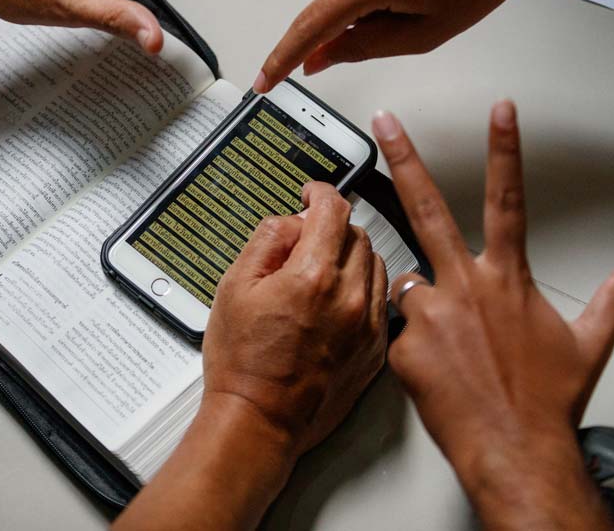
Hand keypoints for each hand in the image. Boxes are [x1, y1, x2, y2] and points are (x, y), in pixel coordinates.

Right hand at [205, 182, 388, 454]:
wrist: (259, 421)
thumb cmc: (243, 364)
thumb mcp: (234, 287)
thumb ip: (265, 241)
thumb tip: (290, 221)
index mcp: (312, 276)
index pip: (333, 210)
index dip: (320, 192)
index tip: (312, 194)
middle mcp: (348, 298)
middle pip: (357, 234)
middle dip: (332, 228)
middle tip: (307, 240)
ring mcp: (366, 326)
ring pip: (375, 265)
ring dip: (352, 258)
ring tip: (320, 274)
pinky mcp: (375, 350)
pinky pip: (380, 302)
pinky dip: (362, 291)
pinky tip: (336, 304)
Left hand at [372, 102, 613, 529]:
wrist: (515, 450)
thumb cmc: (549, 398)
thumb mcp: (592, 339)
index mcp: (507, 278)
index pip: (509, 198)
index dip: (506, 149)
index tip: (501, 108)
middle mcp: (463, 285)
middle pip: (427, 208)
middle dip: (404, 158)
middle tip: (384, 120)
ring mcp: (429, 313)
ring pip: (408, 283)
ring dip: (422, 300)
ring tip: (452, 345)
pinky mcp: (403, 344)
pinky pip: (399, 331)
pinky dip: (413, 343)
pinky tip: (437, 369)